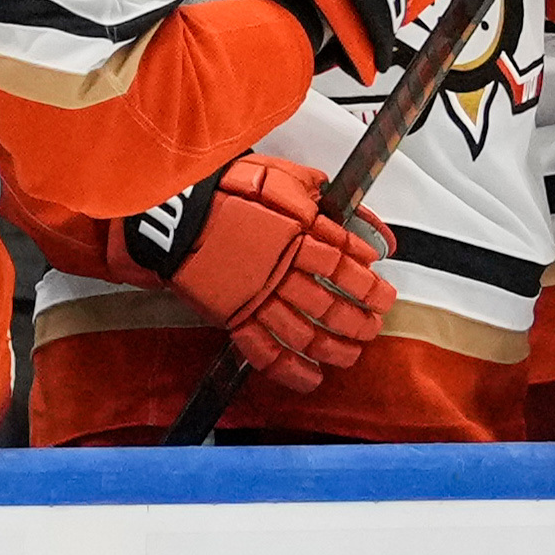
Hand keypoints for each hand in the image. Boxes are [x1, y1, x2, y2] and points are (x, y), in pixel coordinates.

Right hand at [111, 153, 397, 394]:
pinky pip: (265, 350)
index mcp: (296, 236)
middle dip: (359, 320)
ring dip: (334, 348)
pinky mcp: (233, 316)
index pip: (343, 266)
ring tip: (353, 353)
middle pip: (331, 304)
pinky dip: (291, 370)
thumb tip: (339, 200)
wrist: (172, 214)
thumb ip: (310, 189)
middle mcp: (281, 272)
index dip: (367, 284)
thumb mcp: (274, 175)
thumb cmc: (221, 190)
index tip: (383, 293)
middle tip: (374, 325)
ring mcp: (257, 298)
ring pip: (305, 333)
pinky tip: (312, 379)